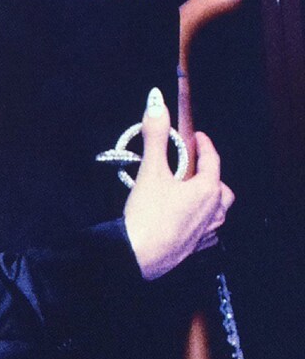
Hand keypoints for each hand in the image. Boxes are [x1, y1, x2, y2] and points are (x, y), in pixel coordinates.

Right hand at [123, 89, 233, 280]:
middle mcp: (213, 212)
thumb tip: (157, 102)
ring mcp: (205, 233)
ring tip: (189, 194)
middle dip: (211, 176)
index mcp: (207, 190)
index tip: (197, 136)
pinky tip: (184, 220)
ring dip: (208, 200)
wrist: (136, 256)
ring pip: (217, 212)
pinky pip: (207, 232)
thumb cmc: (146, 215)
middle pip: (222, 189)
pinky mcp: (194, 249)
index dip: (204, 145)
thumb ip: (155, 135)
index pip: (212, 160)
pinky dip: (200, 222)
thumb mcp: (150, 170)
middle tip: (194, 168)